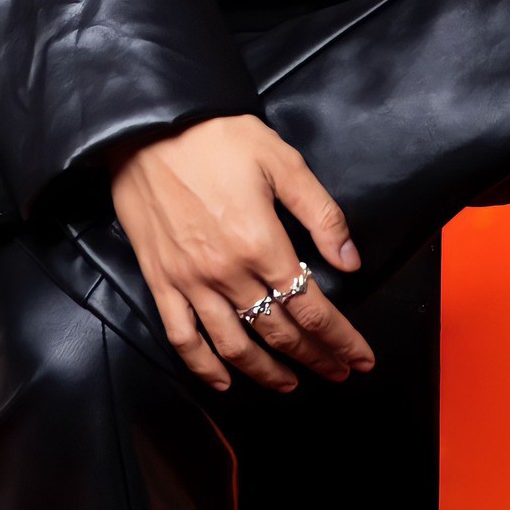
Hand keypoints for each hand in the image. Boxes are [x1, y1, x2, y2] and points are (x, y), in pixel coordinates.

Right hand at [101, 114, 375, 394]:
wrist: (149, 125)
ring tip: (290, 384)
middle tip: (337, 372)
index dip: (341, 339)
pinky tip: (222, 380)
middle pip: (280, 332)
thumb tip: (351, 260)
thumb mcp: (281, 160)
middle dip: (315, 358)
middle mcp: (227, 272)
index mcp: (262, 243)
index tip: (361, 358)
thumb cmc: (216, 137)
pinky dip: (203, 367)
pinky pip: (183, 337)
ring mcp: (191, 281)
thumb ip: (320, 213)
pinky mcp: (161, 279)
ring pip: (234, 345)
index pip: (313, 309)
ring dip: (266, 373)